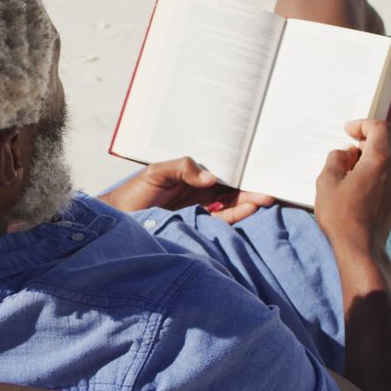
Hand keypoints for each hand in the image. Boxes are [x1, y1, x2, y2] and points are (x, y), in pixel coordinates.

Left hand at [98, 157, 274, 223]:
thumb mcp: (156, 172)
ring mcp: (201, 208)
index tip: (258, 165)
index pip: (223, 170)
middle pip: (232, 187)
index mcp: (194, 175)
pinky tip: (248, 208)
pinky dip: (236, 215)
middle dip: (251, 186)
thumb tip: (210, 178)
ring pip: (232, 204)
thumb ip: (182, 167)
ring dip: (248, 202)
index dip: (241, 168)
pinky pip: (222, 220)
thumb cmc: (134, 193)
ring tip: (265, 197)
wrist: (119, 222)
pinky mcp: (199, 225)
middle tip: (270, 186)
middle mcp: (201, 191)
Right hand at [314, 120, 390, 256]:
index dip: (363, 124)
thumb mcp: (327, 181)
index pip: (380, 127)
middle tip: (348, 146)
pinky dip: (376, 167)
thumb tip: (345, 153)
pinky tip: (358, 181)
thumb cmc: (342, 217)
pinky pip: (390, 171)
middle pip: (386, 140)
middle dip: (367, 138)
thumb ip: (336, 158)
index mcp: (380, 161)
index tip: (348, 130)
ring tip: (349, 166)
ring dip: (371, 154)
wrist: (361, 249)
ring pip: (389, 156)